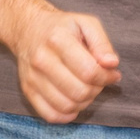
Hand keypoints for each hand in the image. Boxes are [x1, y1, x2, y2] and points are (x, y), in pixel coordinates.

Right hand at [10, 7, 119, 122]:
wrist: (28, 29)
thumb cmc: (63, 28)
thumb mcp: (87, 24)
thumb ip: (102, 43)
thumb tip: (111, 64)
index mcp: (58, 40)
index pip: (88, 71)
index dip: (106, 77)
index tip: (112, 74)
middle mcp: (41, 60)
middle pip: (79, 91)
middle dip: (97, 90)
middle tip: (99, 81)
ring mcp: (32, 77)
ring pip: (66, 106)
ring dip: (84, 102)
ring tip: (87, 89)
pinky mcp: (27, 90)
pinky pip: (50, 115)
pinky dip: (67, 115)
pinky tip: (74, 102)